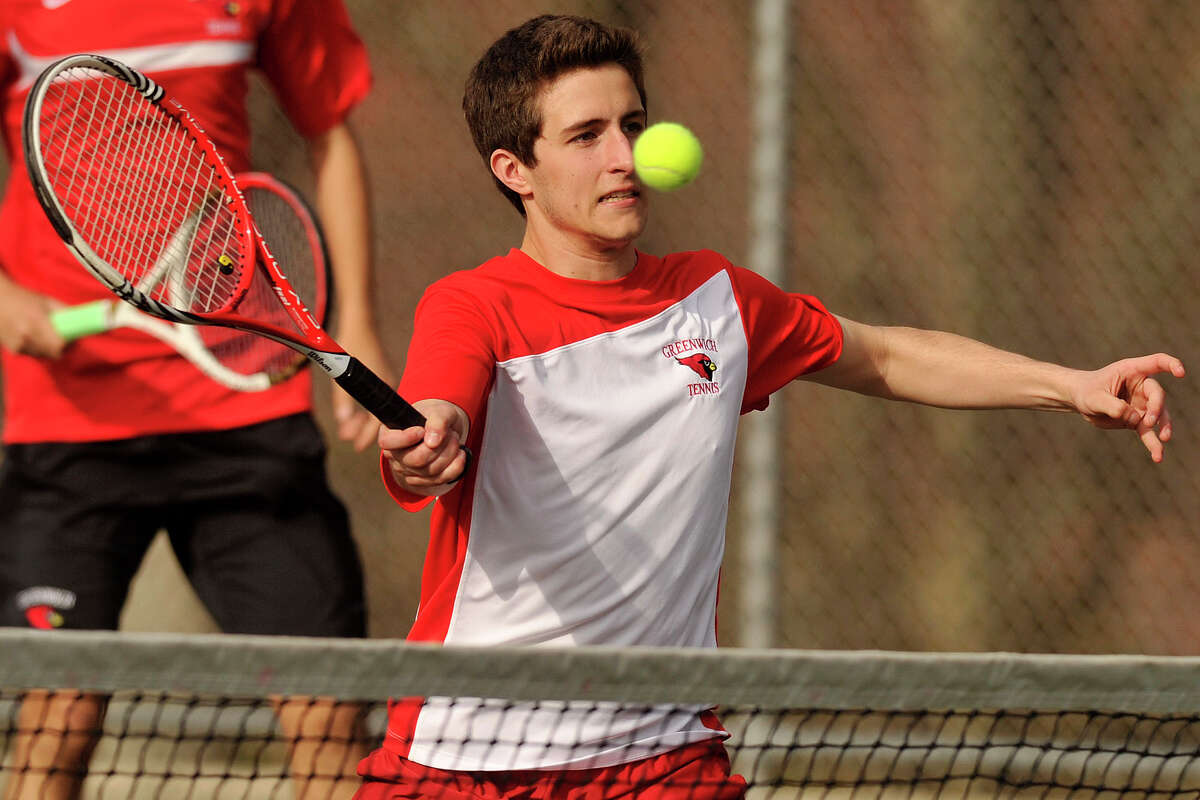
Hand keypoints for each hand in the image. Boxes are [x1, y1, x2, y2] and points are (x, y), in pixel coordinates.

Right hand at [0, 280, 65, 357]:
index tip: (72, 340)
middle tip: (63, 339)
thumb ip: (64, 311)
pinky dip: (37, 349)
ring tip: (45, 335)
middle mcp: (26, 336)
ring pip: (43, 355)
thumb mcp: (46, 301)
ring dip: (48, 349)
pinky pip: (33, 354)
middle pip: (53, 353)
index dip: (68, 345)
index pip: (58, 344)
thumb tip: (82, 320)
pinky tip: (33, 337)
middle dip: (61, 348)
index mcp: (36, 322)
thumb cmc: (23, 298)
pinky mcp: (13, 350)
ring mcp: (18, 344)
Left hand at [328, 319, 396, 450]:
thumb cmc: (351, 345)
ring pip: (375, 409)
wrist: (358, 323)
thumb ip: (343, 401)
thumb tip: (343, 423)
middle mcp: (388, 388)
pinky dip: (364, 410)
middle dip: (363, 430)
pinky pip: (374, 401)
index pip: (378, 421)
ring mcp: (384, 383)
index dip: (367, 436)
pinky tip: (353, 414)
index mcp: (384, 389)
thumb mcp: (343, 375)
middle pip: (378, 417)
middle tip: (349, 440)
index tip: (355, 447)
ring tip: (348, 428)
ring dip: (362, 420)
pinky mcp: (380, 378)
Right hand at [379, 398, 469, 496]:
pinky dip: (455, 467)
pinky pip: (440, 479)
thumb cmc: (435, 417)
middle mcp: (395, 455)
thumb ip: (436, 422)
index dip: (405, 438)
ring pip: (430, 471)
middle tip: (450, 433)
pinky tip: (460, 454)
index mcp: (390, 433)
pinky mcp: (422, 481)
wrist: (444, 429)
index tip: (421, 430)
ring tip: (454, 439)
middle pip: (415, 460)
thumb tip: (433, 442)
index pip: (387, 442)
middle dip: (439, 446)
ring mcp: (407, 471)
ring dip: (449, 454)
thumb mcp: (439, 411)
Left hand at [1072, 353, 1184, 461]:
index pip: (1156, 362)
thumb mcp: (1094, 398)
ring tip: (1163, 439)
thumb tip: (1136, 419)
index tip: (1180, 372)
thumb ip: (1113, 406)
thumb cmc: (1087, 392)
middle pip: (1157, 395)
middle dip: (1156, 408)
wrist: (1080, 401)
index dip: (1170, 364)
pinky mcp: (1138, 420)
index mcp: (1132, 370)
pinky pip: (1148, 432)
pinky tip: (1158, 456)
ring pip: (1158, 415)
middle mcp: (1141, 386)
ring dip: (1162, 427)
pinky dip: (1153, 443)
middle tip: (1148, 422)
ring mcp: (1142, 404)